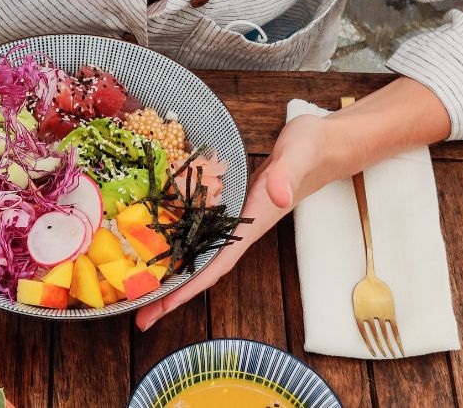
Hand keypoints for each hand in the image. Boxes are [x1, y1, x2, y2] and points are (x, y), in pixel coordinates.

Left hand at [136, 114, 341, 330]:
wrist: (323, 146)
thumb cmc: (311, 150)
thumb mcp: (298, 156)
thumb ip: (286, 177)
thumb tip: (278, 197)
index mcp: (253, 224)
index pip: (217, 264)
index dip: (190, 287)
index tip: (164, 308)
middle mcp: (240, 229)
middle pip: (202, 269)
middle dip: (173, 294)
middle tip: (140, 317)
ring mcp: (234, 220)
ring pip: (198, 253)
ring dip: (172, 274)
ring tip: (140, 292)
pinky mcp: (230, 206)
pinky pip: (200, 232)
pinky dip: (179, 244)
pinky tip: (159, 248)